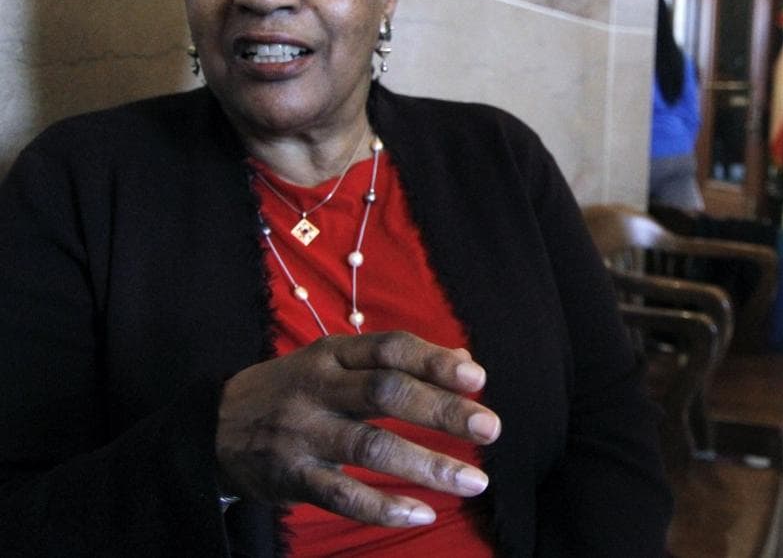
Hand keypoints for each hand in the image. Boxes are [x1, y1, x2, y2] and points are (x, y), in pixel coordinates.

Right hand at [215, 331, 500, 526]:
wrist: (212, 427)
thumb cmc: (294, 390)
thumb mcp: (334, 362)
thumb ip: (396, 361)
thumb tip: (465, 359)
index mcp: (331, 354)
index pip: (389, 348)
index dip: (434, 360)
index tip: (477, 377)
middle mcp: (317, 387)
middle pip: (385, 392)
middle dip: (442, 409)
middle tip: (490, 427)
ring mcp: (302, 433)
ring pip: (370, 447)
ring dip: (428, 465)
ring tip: (475, 481)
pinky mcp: (291, 477)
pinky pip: (342, 495)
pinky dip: (384, 507)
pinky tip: (422, 514)